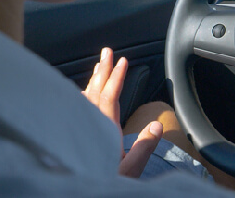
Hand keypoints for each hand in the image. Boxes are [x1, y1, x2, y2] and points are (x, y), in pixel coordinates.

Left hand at [82, 47, 162, 177]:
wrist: (80, 193)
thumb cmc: (107, 183)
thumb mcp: (131, 169)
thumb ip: (144, 146)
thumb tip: (157, 124)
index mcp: (105, 131)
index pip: (110, 97)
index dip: (116, 77)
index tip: (122, 61)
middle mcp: (91, 127)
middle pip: (96, 92)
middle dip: (103, 70)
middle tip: (107, 51)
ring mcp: (82, 131)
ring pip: (86, 99)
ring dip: (94, 80)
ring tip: (100, 66)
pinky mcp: (78, 137)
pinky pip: (79, 108)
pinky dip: (84, 96)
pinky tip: (84, 93)